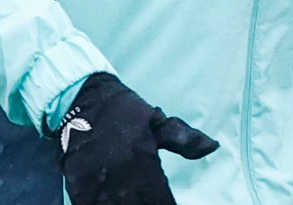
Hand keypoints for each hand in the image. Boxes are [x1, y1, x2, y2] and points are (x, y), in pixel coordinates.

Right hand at [55, 72, 218, 204]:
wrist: (79, 99)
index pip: (159, 197)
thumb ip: (184, 139)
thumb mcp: (157, 121)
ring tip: (135, 204)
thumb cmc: (123, 110)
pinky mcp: (77, 182)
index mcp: (144, 158)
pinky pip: (88, 203)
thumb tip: (214, 147)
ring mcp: (97, 180)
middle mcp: (121, 173)